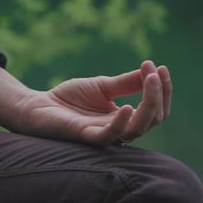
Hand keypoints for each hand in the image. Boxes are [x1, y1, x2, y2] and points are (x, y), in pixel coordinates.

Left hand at [16, 60, 171, 144]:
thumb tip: (153, 71)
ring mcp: (104, 134)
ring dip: (149, 103)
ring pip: (138, 129)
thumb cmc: (70, 98)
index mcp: (125, 118)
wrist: (39, 105)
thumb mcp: (103, 85)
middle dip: (159, 95)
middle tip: (154, 72)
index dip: (162, 90)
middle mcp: (120, 129)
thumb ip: (126, 82)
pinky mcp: (87, 136)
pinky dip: (122, 123)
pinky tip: (128, 106)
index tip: (159, 67)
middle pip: (153, 120)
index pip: (156, 111)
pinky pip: (110, 135)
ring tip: (149, 80)